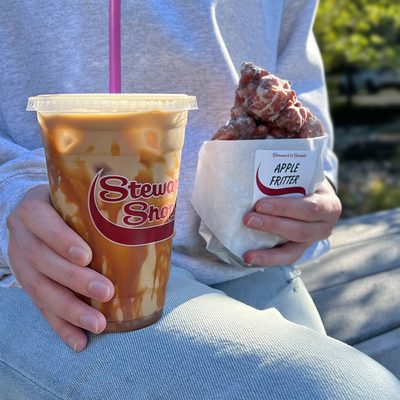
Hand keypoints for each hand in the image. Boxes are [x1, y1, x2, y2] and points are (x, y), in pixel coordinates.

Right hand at [7, 185, 113, 351]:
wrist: (38, 215)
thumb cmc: (69, 203)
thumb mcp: (76, 195)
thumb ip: (98, 204)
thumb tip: (149, 217)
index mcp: (33, 208)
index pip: (42, 222)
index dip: (61, 240)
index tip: (87, 256)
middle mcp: (22, 236)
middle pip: (43, 261)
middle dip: (75, 280)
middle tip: (106, 292)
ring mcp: (21, 263)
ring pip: (40, 290)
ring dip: (70, 311)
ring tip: (97, 324)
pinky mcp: (27, 284)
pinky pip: (41, 308)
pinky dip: (61, 326)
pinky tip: (79, 341)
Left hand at [242, 178, 341, 265]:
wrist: (313, 196)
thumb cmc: (303, 182)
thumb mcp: (304, 173)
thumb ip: (287, 170)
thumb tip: (265, 147)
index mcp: (328, 205)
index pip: (309, 208)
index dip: (284, 208)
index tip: (260, 204)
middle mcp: (324, 226)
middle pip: (300, 230)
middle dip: (272, 226)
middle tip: (247, 219)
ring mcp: (312, 241)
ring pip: (292, 252)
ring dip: (268, 252)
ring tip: (247, 253)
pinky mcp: (300, 250)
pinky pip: (284, 259)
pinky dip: (267, 260)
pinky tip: (249, 259)